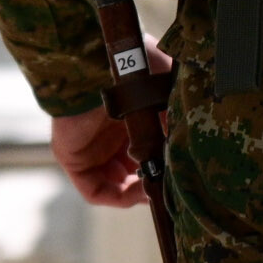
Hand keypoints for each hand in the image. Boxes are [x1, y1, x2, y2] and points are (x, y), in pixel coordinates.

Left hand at [51, 40, 172, 207]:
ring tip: (155, 188)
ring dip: (137, 192)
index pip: (145, 148)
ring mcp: (90, 146)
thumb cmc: (137, 69)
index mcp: (128, 114)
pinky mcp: (73, 159)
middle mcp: (109, 132)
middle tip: (169, 185)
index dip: (162, 163)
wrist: (103, 65)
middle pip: (130, 168)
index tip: (179, 170)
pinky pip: (95, 190)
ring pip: (114, 183)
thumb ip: (175, 118)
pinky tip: (139, 191)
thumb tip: (189, 145)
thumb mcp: (167, 91)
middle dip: (151, 180)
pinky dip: (118, 197)